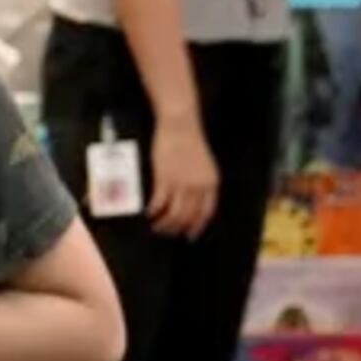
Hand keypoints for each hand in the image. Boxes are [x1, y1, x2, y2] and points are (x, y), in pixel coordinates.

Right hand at [147, 120, 219, 238]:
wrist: (180, 125)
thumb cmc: (189, 141)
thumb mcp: (203, 165)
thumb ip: (201, 183)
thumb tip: (191, 200)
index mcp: (211, 183)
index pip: (206, 212)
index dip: (197, 226)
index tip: (189, 235)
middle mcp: (198, 186)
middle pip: (188, 216)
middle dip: (176, 228)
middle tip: (167, 232)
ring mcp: (182, 183)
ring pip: (174, 214)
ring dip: (164, 224)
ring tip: (156, 225)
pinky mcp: (165, 179)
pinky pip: (159, 203)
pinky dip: (153, 211)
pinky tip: (149, 213)